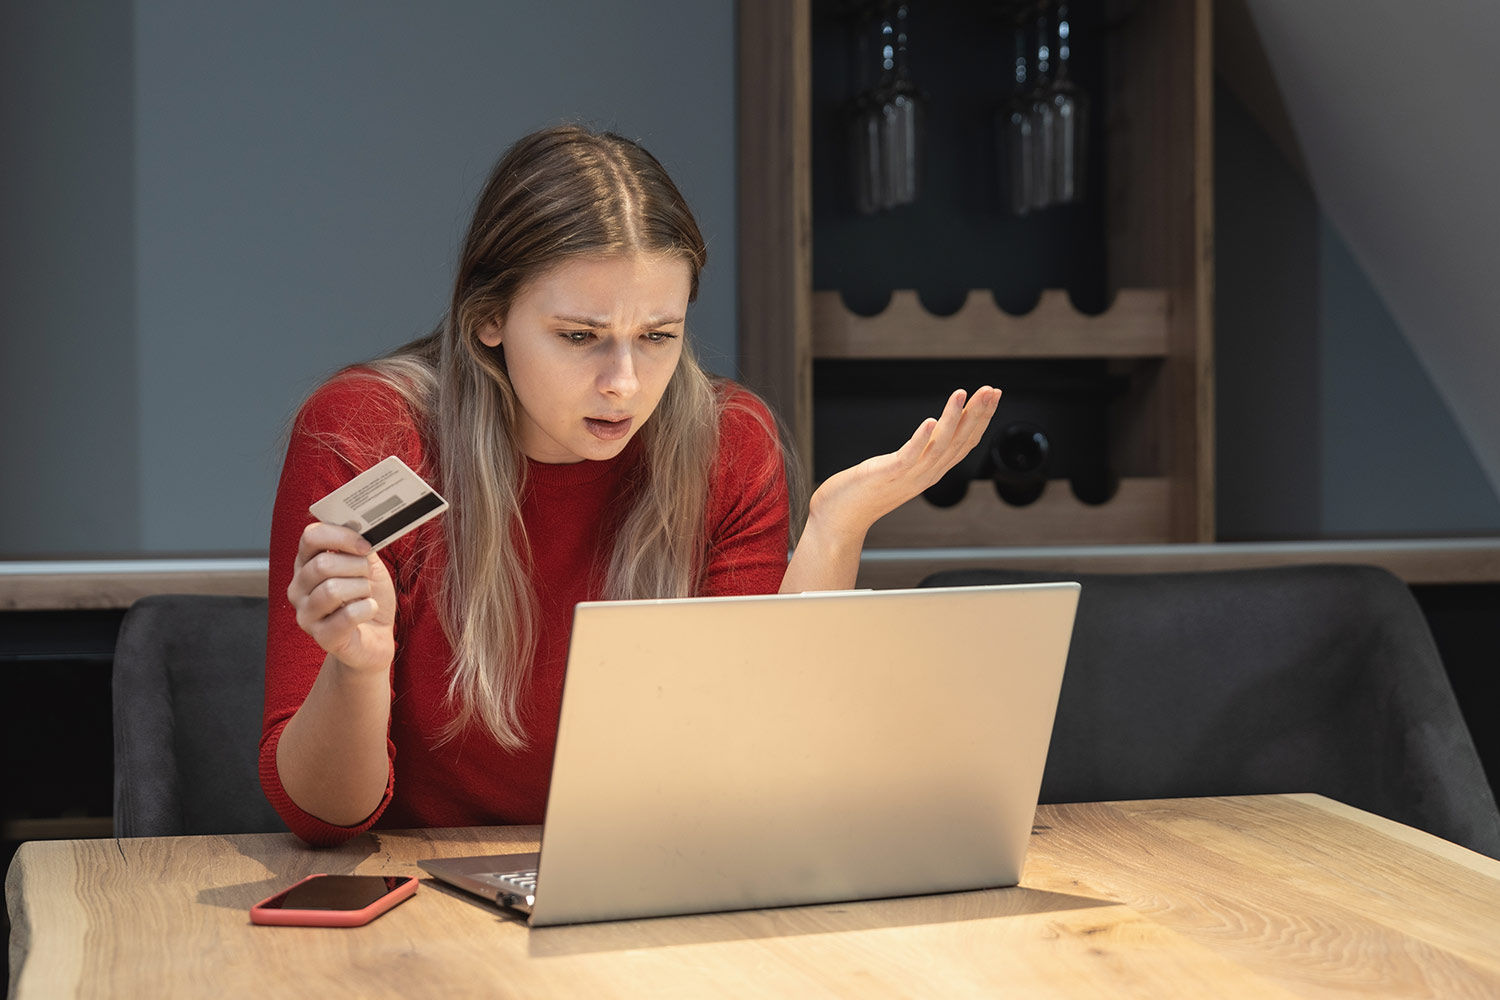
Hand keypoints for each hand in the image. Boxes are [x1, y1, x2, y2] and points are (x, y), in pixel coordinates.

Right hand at [287, 522, 396, 672]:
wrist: (375, 638)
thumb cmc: (368, 598)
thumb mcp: (367, 566)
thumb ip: (360, 547)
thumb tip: (363, 526)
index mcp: (307, 564)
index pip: (311, 536)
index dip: (341, 536)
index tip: (365, 545)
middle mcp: (299, 588)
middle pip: (322, 565)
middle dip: (357, 567)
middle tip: (367, 577)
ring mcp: (306, 614)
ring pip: (332, 590)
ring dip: (362, 589)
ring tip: (367, 595)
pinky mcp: (322, 637)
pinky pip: (346, 616)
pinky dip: (367, 609)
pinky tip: (369, 610)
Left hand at [809, 386, 1000, 540]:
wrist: (842, 517)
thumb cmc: (866, 490)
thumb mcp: (901, 468)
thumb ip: (919, 453)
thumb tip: (932, 431)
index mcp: (932, 470)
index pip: (965, 442)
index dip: (981, 419)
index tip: (992, 395)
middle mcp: (927, 474)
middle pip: (960, 442)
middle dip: (977, 414)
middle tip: (990, 390)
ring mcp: (910, 475)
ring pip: (940, 446)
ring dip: (953, 419)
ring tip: (962, 394)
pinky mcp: (890, 474)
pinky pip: (910, 456)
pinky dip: (922, 439)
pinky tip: (930, 421)